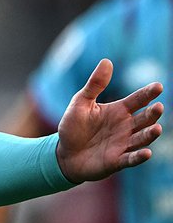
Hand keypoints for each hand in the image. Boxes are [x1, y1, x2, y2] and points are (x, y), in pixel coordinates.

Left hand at [55, 59, 162, 182]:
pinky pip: (131, 159)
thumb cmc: (73, 126)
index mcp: (119, 111)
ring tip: (157, 128)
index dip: (148, 94)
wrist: (63, 153)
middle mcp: (126, 127)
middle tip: (159, 107)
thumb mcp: (80, 103)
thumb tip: (107, 61)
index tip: (158, 86)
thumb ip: (95, 85)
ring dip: (150, 134)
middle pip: (144, 119)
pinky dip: (139, 157)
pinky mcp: (117, 161)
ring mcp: (123, 144)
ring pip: (142, 138)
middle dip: (152, 114)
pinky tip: (146, 153)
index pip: (137, 100)